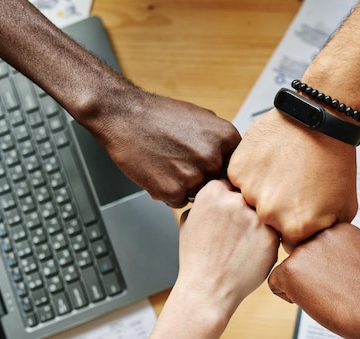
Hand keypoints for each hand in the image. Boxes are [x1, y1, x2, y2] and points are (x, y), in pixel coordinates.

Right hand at [82, 87, 240, 207]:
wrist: (124, 115)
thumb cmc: (160, 115)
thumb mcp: (202, 118)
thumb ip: (222, 141)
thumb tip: (234, 159)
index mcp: (228, 138)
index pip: (236, 167)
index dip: (220, 168)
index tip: (208, 165)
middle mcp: (215, 158)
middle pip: (218, 182)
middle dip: (204, 178)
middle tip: (182, 163)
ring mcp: (195, 176)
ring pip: (199, 194)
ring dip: (185, 187)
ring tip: (168, 165)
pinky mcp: (174, 191)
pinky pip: (178, 202)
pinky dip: (168, 193)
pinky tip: (158, 172)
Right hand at [177, 180, 278, 312]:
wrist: (208, 289)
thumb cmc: (197, 258)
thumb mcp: (188, 222)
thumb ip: (204, 202)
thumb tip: (216, 192)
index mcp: (212, 192)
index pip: (233, 181)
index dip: (233, 197)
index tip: (232, 212)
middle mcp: (235, 200)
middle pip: (252, 193)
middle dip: (249, 207)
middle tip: (242, 228)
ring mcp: (255, 217)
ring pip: (265, 211)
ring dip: (260, 222)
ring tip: (246, 243)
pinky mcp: (271, 235)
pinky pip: (275, 229)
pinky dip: (268, 239)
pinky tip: (253, 252)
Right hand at [227, 109, 357, 250]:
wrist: (319, 120)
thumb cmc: (334, 159)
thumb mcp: (345, 207)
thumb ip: (325, 233)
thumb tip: (313, 246)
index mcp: (296, 228)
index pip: (289, 243)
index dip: (295, 227)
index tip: (300, 211)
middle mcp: (270, 214)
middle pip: (267, 224)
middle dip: (279, 210)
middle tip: (292, 186)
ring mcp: (250, 191)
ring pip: (251, 202)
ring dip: (262, 191)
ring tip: (282, 171)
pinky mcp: (238, 170)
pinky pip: (240, 181)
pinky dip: (251, 173)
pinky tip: (269, 161)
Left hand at [268, 223, 359, 338]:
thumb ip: (345, 246)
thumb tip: (335, 252)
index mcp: (338, 227)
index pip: (317, 243)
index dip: (323, 263)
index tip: (337, 277)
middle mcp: (318, 234)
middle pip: (302, 254)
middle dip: (311, 272)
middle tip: (330, 289)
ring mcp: (303, 250)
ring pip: (289, 267)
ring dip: (300, 283)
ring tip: (324, 295)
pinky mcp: (290, 269)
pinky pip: (275, 281)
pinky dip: (286, 295)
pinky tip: (308, 301)